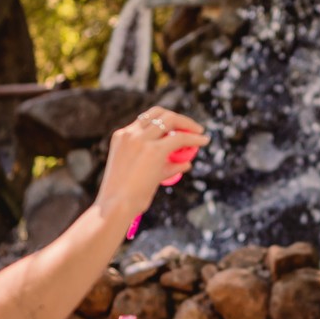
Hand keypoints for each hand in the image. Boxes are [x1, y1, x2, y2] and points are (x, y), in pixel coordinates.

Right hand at [95, 107, 209, 222]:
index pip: (146, 118)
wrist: (116, 205)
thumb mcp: (142, 173)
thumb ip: (164, 165)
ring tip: (200, 134)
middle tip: (193, 129)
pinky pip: (181, 138)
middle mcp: (130, 134)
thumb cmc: (126, 195)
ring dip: (188, 125)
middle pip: (159, 113)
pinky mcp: (154, 150)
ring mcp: (141, 140)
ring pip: (171, 120)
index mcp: (122, 136)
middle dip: (179, 118)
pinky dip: (194, 138)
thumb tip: (186, 164)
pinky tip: (204, 141)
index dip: (165, 119)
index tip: (177, 127)